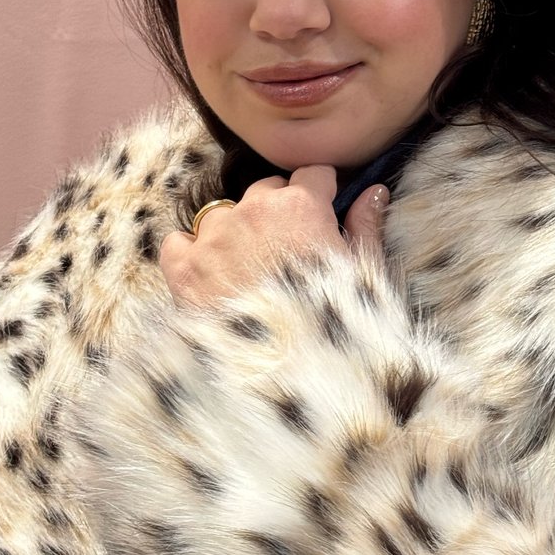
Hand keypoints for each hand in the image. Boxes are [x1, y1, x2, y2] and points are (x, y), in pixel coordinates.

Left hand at [159, 167, 388, 306]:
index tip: (323, 211)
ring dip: (236, 232)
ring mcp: (214, 237)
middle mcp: (254, 211)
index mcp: (301, 206)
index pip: (312, 173)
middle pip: (266, 190)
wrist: (289, 382)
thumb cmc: (337, 328)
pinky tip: (210, 275)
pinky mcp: (184, 268)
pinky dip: (191, 252)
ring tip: (250, 270)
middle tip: (289, 249)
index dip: (321, 193)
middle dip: (279, 210)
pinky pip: (178, 241)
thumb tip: (375, 190)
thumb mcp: (365, 275)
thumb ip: (367, 225)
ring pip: (223, 214)